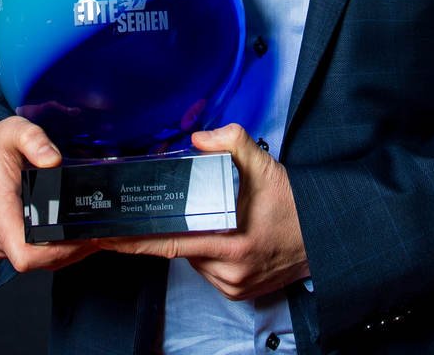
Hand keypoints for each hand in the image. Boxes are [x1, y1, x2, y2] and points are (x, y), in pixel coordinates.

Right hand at [0, 116, 99, 273]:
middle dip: (70, 251)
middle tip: (96, 233)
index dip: (58, 252)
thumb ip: (34, 140)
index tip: (82, 238)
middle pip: (37, 261)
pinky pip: (30, 257)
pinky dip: (53, 251)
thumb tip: (53, 160)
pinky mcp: (1, 243)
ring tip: (89, 234)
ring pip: (36, 262)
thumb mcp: (14, 130)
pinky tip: (70, 236)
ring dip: (64, 253)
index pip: (25, 254)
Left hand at [101, 123, 309, 300]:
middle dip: (167, 231)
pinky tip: (218, 237)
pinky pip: (208, 272)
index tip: (108, 237)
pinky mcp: (239, 293)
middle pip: (179, 250)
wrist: (325, 236)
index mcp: (233, 243)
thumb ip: (231, 142)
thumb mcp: (264, 165)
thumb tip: (198, 139)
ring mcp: (234, 285)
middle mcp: (231, 270)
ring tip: (208, 220)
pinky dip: (205, 254)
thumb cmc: (293, 204)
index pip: (170, 243)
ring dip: (189, 242)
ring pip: (193, 261)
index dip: (136, 241)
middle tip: (153, 214)